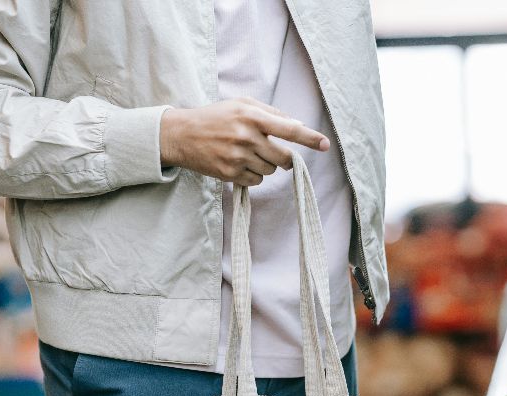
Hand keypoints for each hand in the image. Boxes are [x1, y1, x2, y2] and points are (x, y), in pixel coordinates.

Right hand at [159, 98, 329, 185]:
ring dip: (266, 165)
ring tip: (247, 154)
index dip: (310, 138)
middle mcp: (246, 136)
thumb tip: (298, 125)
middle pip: (284, 157)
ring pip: (271, 170)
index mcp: (252, 116)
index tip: (325, 144)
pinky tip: (239, 164)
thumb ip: (271, 113)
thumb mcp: (242, 104)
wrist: (181, 135)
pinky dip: (253, 175)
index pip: (289, 129)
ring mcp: (237, 157)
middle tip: (276, 153)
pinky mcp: (229, 173)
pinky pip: (256, 181)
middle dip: (285, 158)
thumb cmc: (215, 117)